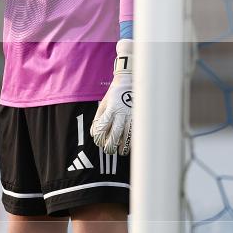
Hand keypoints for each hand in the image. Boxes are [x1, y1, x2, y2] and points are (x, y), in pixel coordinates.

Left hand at [90, 39, 132, 155]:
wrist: (129, 82)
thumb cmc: (114, 94)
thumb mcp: (104, 103)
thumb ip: (99, 117)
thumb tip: (94, 132)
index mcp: (110, 109)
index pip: (102, 127)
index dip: (98, 137)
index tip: (98, 141)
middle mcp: (121, 113)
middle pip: (114, 134)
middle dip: (110, 146)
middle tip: (108, 150)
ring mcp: (131, 116)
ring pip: (126, 136)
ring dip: (122, 147)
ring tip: (118, 151)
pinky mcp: (138, 116)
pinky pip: (135, 132)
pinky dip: (131, 141)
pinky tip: (128, 145)